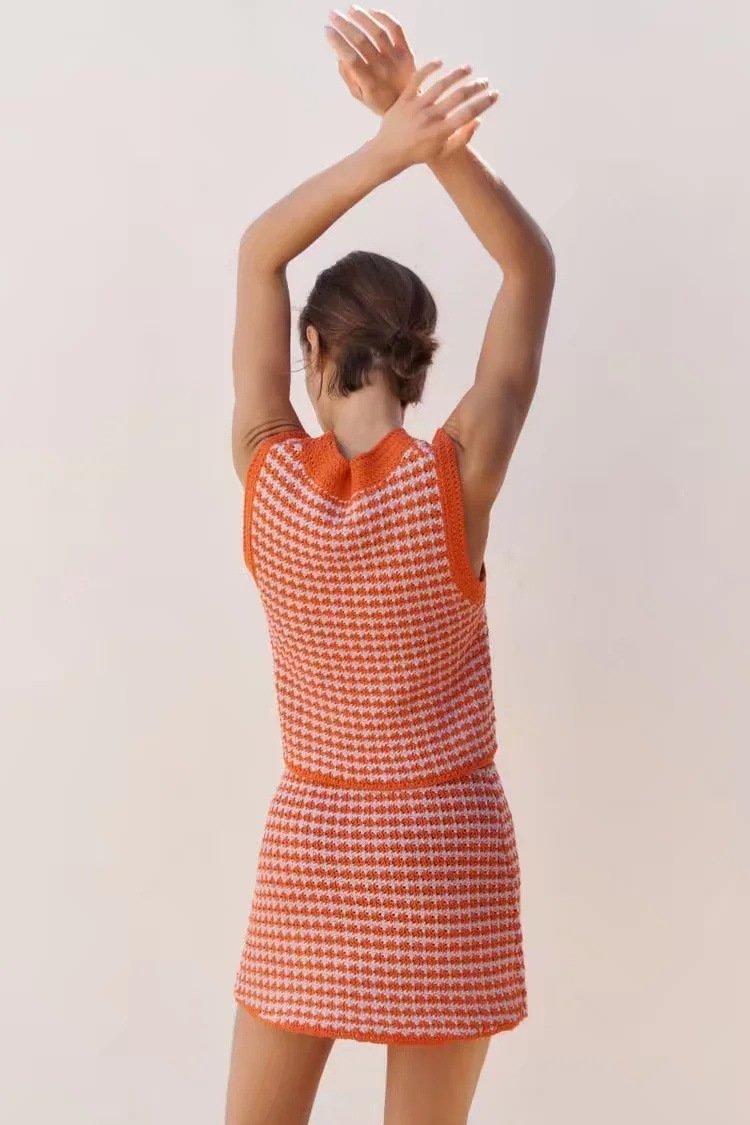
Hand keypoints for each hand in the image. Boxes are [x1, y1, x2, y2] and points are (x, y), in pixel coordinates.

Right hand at [325, 8, 415, 114]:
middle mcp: (383, 69)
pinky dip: (384, 17)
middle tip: (332, 14)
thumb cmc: (380, 101)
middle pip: (361, 41)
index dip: (338, 42)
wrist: (410, 106)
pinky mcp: (407, 52)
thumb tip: (339, 53)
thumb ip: (348, 76)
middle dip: (344, 25)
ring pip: (378, 32)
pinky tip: (372, 12)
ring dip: (362, 18)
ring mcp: (396, 60)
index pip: (351, 58)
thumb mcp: (360, 96)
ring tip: (350, 9)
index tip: (327, 30)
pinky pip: (396, 29)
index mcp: (369, 83)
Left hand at [370, 60, 498, 172]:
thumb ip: (462, 139)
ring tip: (468, 69)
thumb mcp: (442, 153)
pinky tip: (441, 62)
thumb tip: (478, 121)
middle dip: (475, 87)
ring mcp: (416, 107)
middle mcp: (430, 118)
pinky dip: (429, 68)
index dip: (483, 103)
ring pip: (440, 85)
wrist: (388, 152)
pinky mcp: (404, 99)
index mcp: (440, 133)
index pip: (467, 114)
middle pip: (458, 97)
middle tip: (485, 82)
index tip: (494, 94)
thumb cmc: (418, 154)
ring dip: (457, 75)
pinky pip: (417, 79)